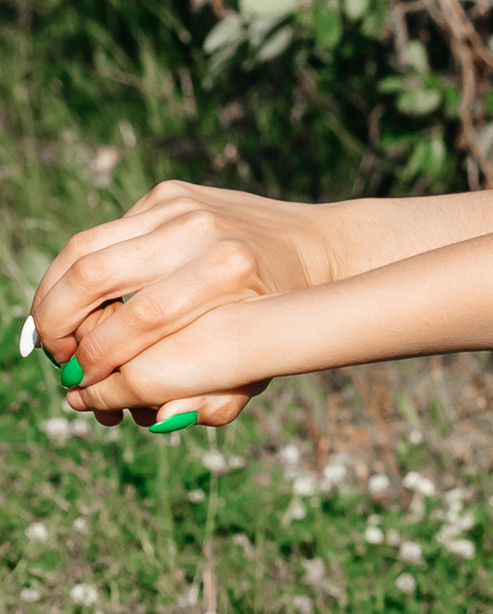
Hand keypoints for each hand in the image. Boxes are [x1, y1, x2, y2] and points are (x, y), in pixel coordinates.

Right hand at [27, 181, 331, 427]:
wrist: (319, 246)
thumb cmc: (286, 311)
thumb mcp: (266, 360)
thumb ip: (219, 397)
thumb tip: (159, 420)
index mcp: (230, 273)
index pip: (142, 321)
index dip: (101, 362)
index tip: (82, 390)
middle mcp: (202, 232)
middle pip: (95, 277)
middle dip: (60, 327)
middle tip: (58, 360)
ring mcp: (181, 206)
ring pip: (82, 250)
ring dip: (53, 297)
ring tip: (54, 335)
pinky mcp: (169, 194)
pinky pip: (102, 235)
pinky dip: (78, 273)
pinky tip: (81, 304)